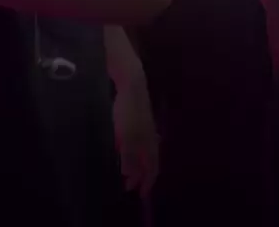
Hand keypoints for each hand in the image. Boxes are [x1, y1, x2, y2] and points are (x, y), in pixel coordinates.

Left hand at [113, 78, 159, 197]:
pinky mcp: (140, 118)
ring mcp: (146, 126)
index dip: (147, 182)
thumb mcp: (127, 137)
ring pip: (146, 150)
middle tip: (133, 184)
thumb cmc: (129, 112)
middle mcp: (151, 137)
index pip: (152, 169)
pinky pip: (140, 140)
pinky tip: (126, 146)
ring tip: (129, 170)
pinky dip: (135, 149)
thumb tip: (130, 176)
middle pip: (150, 160)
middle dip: (143, 174)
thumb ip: (129, 157)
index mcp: (150, 144)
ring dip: (139, 162)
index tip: (140, 194)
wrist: (132, 85)